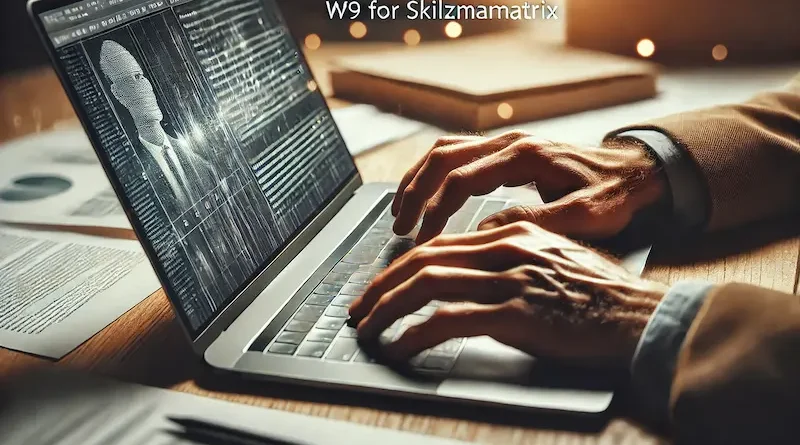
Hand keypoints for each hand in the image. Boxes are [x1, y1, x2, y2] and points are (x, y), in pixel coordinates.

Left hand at [348, 222, 667, 367]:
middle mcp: (505, 248)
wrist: (642, 315)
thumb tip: (476, 260)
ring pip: (428, 285)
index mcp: (511, 232)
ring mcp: (510, 280)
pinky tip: (403, 346)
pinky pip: (451, 319)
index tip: (379, 287)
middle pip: (424, 261)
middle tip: (360, 311)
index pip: (439, 245)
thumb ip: (513, 253)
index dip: (399, 266)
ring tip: (369, 329)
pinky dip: (418, 333)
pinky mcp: (517, 314)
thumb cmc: (601, 293)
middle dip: (382, 287)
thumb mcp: (554, 256)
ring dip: (389, 308)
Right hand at [391, 130, 665, 243]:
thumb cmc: (616, 195)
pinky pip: (458, 154)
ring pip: (445, 151)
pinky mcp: (508, 151)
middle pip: (443, 158)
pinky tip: (426, 196)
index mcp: (526, 157)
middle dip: (415, 193)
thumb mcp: (585, 216)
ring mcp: (507, 143)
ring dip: (418, 179)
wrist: (638, 171)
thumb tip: (483, 230)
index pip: (463, 179)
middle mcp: (511, 142)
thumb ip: (535, 223)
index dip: (437, 210)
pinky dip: (434, 174)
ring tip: (401, 212)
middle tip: (400, 227)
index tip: (423, 239)